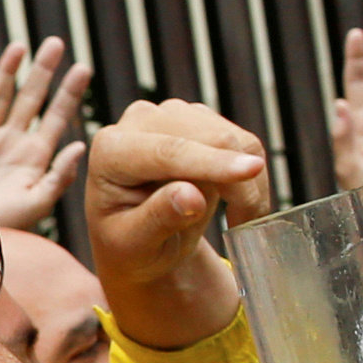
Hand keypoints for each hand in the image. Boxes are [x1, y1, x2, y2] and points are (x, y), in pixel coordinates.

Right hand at [0, 39, 89, 231]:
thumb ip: (59, 176)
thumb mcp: (38, 204)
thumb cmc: (5, 228)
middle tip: (55, 43)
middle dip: (42, 71)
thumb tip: (81, 145)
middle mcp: (12, 143)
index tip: (82, 67)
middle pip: (30, 99)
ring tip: (19, 46)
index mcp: (35, 156)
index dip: (69, 93)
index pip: (56, 117)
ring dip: (7, 72)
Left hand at [85, 100, 268, 351]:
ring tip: (240, 219)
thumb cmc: (130, 247)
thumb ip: (158, 220)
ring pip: (232, 136)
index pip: (167, 151)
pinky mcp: (199, 120)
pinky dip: (252, 175)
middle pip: (208, 136)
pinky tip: (240, 203)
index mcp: (110, 151)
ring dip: (248, 181)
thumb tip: (192, 197)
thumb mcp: (135, 246)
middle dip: (236, 179)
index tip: (251, 171)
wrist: (140, 241)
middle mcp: (140, 122)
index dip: (210, 162)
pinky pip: (243, 141)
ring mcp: (172, 116)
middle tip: (244, 225)